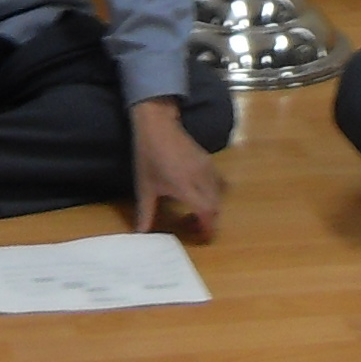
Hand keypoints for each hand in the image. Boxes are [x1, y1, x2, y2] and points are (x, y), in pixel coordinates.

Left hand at [129, 98, 222, 242]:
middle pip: (215, 206)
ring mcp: (207, 167)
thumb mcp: (144, 187)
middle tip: (193, 225)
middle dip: (209, 220)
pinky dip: (213, 192)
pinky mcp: (208, 160)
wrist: (157, 124)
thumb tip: (141, 234)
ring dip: (211, 206)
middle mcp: (201, 178)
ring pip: (218, 194)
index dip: (208, 227)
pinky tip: (198, 191)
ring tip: (195, 210)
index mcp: (185, 186)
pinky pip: (218, 181)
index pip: (207, 211)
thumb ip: (145, 213)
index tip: (202, 237)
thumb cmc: (148, 156)